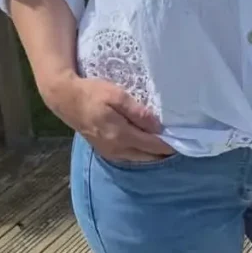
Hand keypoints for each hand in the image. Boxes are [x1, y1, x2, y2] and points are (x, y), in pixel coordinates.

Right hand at [42, 72, 173, 161]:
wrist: (66, 99)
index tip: (186, 141)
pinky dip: (142, 154)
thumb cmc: (92, 93)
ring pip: (139, 159)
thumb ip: (137, 112)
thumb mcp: (116, 96)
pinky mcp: (105, 151)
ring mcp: (110, 152)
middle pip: (148, 157)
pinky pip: (130, 158)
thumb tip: (157, 126)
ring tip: (168, 146)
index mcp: (121, 135)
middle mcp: (116, 149)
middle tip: (181, 144)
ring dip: (154, 155)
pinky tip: (149, 147)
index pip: (153, 145)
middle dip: (165, 152)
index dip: (170, 144)